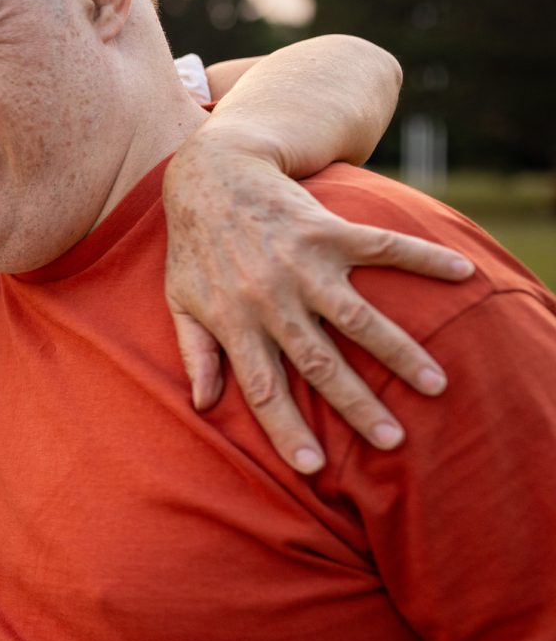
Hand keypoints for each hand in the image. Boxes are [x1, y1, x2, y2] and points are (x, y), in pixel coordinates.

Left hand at [163, 144, 474, 472]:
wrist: (210, 174)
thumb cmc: (195, 246)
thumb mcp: (180, 301)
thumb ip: (196, 353)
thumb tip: (203, 405)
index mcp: (235, 322)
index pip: (262, 388)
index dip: (284, 429)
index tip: (311, 467)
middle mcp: (270, 298)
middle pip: (318, 363)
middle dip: (356, 404)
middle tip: (393, 440)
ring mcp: (302, 263)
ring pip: (356, 316)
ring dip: (397, 351)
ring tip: (434, 384)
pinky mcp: (327, 229)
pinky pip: (381, 247)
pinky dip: (422, 259)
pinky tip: (461, 273)